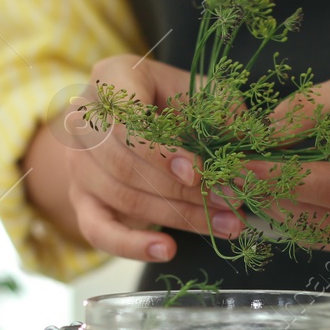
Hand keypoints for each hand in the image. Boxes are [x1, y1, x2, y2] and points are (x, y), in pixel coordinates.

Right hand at [22, 55, 241, 262]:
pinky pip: (99, 231)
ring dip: (179, 216)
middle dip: (182, 190)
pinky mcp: (83, 201)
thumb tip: (251, 155)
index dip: (160, 151)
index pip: (124, 119)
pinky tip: (167, 250)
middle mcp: (83, 120)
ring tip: (226, 224)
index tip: (199, 172)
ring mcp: (78, 163)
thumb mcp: (206, 95)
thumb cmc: (178, 104)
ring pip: (123, 197)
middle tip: (231, 200)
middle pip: (125, 164)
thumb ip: (226, 117)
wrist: (139, 125)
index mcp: (111, 79)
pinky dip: (133, 245)